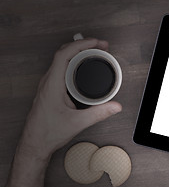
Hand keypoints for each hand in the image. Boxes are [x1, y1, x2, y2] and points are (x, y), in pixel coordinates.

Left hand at [19, 38, 121, 160]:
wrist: (35, 143)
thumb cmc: (48, 133)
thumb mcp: (78, 123)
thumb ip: (99, 114)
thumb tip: (115, 106)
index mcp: (53, 85)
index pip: (64, 55)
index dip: (81, 45)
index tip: (96, 43)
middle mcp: (49, 82)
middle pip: (64, 53)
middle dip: (83, 46)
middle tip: (100, 46)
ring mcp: (49, 85)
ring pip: (62, 61)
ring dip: (78, 53)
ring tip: (94, 53)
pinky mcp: (51, 90)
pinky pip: (62, 69)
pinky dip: (75, 63)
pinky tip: (84, 68)